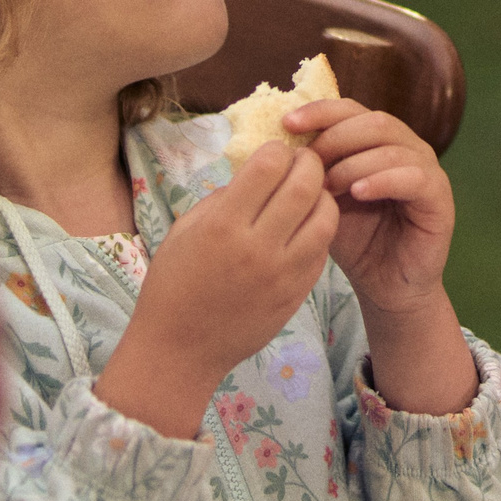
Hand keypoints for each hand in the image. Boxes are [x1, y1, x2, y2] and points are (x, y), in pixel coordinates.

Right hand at [93, 142, 336, 438]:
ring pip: (326, 217)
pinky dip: (320, 228)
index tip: (274, 151)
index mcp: (223, 226)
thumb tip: (260, 170)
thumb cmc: (174, 284)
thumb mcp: (186, 229)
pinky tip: (305, 225)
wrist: (180, 351)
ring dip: (322, 196)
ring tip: (310, 193)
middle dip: (308, 163)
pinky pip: (322, 249)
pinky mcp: (297, 293)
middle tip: (302, 162)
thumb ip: (225, 197)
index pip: (269, 166)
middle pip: (305, 185)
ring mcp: (282, 273)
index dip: (277, 150)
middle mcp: (257, 247)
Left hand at [286, 99, 453, 314]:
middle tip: (308, 163)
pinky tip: (358, 193)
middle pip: (373, 121)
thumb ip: (312, 171)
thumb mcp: (325, 200)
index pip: (351, 109)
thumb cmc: (355, 240)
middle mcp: (407, 146)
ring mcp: (427, 168)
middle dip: (334, 138)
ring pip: (391, 147)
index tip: (287, 123)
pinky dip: (382, 180)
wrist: (385, 286)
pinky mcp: (440, 196)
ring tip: (327, 188)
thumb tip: (277, 144)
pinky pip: (414, 177)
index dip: (320, 112)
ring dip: (352, 163)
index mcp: (379, 141)